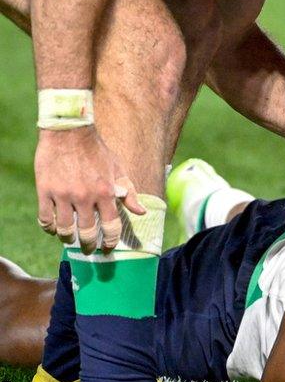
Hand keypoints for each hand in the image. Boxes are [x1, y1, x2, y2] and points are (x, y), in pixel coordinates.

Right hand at [35, 127, 143, 254]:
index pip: (111, 227)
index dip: (110, 242)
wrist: (69, 132)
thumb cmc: (97, 151)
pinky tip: (53, 228)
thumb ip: (130, 193)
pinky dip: (48, 228)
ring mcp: (64, 195)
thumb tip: (142, 212)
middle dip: (89, 246)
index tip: (108, 249)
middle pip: (87, 233)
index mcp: (107, 193)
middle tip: (88, 249)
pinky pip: (45, 218)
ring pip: (64, 229)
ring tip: (69, 239)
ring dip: (67, 239)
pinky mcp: (45, 191)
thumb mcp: (119, 170)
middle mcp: (86, 197)